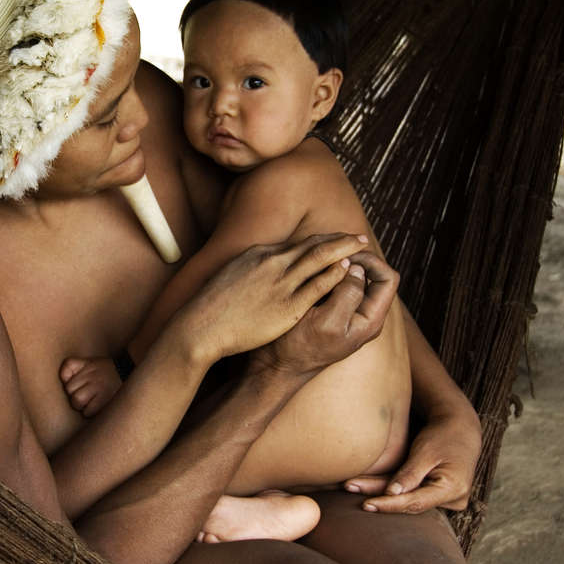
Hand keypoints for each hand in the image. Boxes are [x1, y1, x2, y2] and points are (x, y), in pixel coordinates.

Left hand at [59, 356, 121, 417]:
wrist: (132, 375)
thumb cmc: (108, 373)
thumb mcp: (92, 363)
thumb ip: (76, 368)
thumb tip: (63, 379)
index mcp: (88, 364)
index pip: (67, 366)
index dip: (67, 376)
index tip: (72, 380)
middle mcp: (92, 374)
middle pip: (69, 388)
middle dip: (74, 394)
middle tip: (85, 394)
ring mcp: (98, 387)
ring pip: (76, 401)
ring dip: (81, 405)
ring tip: (89, 402)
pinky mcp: (104, 399)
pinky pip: (87, 411)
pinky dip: (90, 412)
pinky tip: (97, 407)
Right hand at [177, 233, 376, 364]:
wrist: (202, 326)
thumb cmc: (212, 306)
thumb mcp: (231, 273)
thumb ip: (252, 266)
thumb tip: (264, 262)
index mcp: (259, 253)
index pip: (297, 243)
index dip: (320, 240)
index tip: (335, 240)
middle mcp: (272, 261)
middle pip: (313, 244)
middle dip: (339, 239)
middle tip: (358, 237)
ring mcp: (280, 282)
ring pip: (320, 258)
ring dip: (344, 249)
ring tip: (362, 246)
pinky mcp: (287, 305)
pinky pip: (318, 284)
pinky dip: (335, 273)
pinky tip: (348, 269)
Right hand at [253, 250, 398, 376]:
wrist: (278, 364)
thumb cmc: (300, 347)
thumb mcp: (326, 322)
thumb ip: (347, 295)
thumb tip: (357, 269)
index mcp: (370, 320)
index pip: (387, 279)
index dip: (371, 262)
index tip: (345, 256)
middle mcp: (364, 315)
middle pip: (372, 274)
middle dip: (353, 260)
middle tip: (328, 256)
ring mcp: (348, 312)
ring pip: (353, 277)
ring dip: (337, 266)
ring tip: (316, 263)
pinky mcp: (332, 310)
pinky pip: (337, 284)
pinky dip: (327, 274)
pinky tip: (309, 273)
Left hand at [344, 409, 482, 513]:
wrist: (461, 429)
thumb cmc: (443, 435)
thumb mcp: (426, 451)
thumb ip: (410, 474)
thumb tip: (391, 494)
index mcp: (453, 489)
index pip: (416, 503)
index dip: (390, 505)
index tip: (367, 505)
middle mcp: (453, 499)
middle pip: (410, 503)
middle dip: (380, 498)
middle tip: (349, 488)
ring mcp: (447, 500)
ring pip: (409, 500)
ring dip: (382, 494)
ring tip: (351, 485)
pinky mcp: (437, 495)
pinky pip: (413, 495)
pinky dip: (392, 491)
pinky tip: (368, 488)